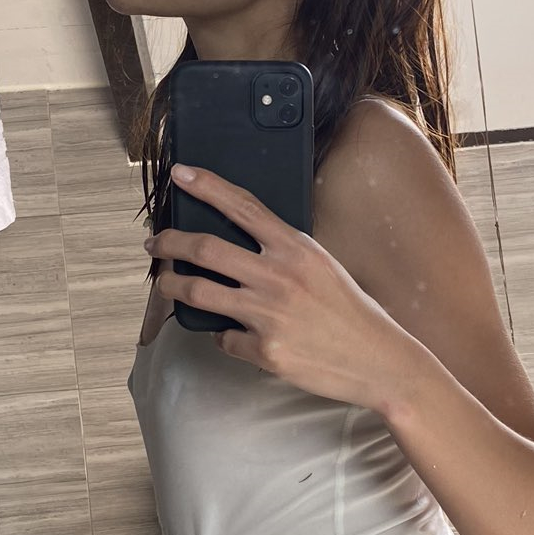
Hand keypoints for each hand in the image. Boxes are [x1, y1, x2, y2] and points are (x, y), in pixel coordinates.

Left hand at [146, 164, 413, 409]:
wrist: (378, 360)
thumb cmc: (350, 311)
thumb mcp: (322, 266)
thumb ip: (284, 252)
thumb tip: (240, 244)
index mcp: (296, 248)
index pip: (243, 206)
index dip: (207, 186)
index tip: (180, 174)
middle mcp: (279, 276)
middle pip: (204, 249)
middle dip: (169, 243)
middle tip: (155, 243)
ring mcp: (269, 314)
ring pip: (198, 293)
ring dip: (171, 288)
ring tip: (165, 285)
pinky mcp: (265, 350)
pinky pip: (224, 338)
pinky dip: (222, 336)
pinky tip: (233, 336)